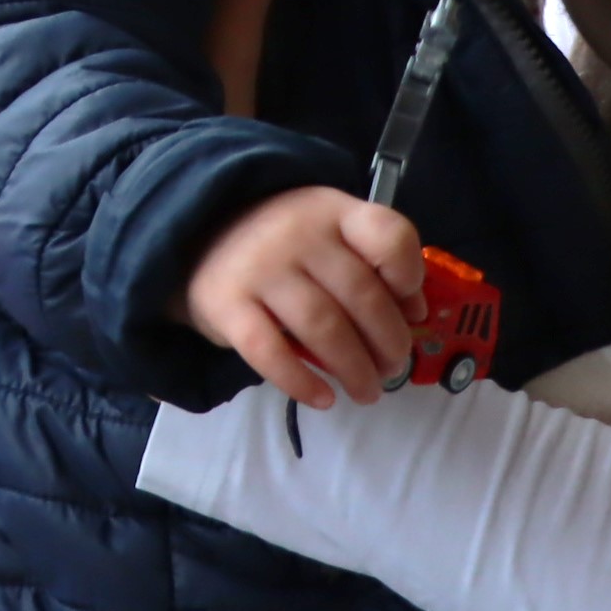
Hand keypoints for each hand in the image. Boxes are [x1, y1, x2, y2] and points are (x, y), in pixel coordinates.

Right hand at [180, 186, 426, 408]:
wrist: (196, 237)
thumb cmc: (282, 246)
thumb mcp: (329, 234)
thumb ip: (373, 262)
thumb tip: (414, 313)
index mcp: (333, 212)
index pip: (387, 235)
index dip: (409, 276)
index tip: (412, 309)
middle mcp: (298, 233)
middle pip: (361, 295)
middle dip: (388, 342)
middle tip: (392, 369)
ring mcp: (260, 267)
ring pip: (323, 327)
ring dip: (354, 369)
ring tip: (366, 391)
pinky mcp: (226, 304)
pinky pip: (269, 352)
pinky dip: (301, 382)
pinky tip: (323, 399)